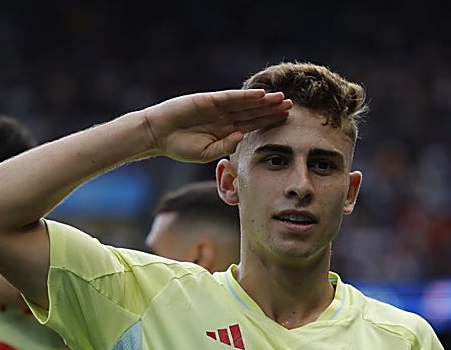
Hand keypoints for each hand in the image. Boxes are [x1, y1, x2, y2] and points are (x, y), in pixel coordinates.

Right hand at [141, 89, 291, 162]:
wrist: (158, 135)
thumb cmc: (180, 147)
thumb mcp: (206, 153)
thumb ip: (224, 146)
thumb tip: (241, 137)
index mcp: (227, 131)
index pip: (253, 126)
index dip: (269, 123)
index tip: (286, 121)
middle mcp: (226, 118)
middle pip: (254, 113)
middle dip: (272, 110)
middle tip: (292, 107)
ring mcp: (218, 108)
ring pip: (246, 103)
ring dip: (264, 101)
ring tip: (282, 99)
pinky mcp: (209, 100)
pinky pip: (231, 97)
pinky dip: (246, 96)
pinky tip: (261, 95)